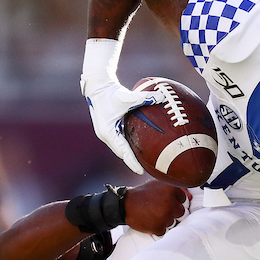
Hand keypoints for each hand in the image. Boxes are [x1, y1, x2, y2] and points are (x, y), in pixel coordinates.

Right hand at [80, 39, 159, 174]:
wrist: (96, 87)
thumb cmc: (110, 92)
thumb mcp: (128, 97)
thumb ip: (145, 98)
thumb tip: (162, 97)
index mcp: (109, 132)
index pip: (123, 152)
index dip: (132, 163)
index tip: (141, 172)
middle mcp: (105, 135)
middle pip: (121, 152)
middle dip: (131, 161)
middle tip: (144, 169)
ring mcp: (105, 132)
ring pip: (119, 147)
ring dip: (128, 154)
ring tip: (141, 160)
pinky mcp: (107, 128)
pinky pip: (118, 140)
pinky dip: (126, 145)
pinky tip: (136, 145)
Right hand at [124, 183, 190, 235]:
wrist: (124, 205)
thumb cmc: (142, 195)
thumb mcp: (158, 185)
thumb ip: (175, 189)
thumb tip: (190, 197)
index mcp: (171, 189)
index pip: (184, 200)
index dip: (174, 201)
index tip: (165, 201)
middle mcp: (170, 203)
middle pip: (181, 212)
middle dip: (172, 212)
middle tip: (159, 209)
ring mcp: (165, 216)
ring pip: (173, 222)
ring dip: (165, 221)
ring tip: (153, 214)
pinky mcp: (158, 227)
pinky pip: (164, 231)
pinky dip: (157, 228)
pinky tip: (150, 221)